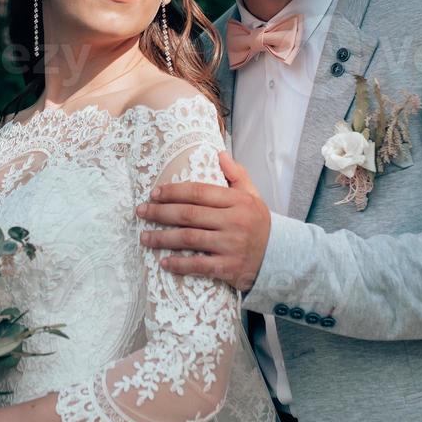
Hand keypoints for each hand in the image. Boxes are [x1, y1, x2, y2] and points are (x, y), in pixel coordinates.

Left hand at [135, 150, 269, 291]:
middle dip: (160, 213)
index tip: (154, 193)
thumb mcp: (252, 196)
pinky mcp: (228, 267)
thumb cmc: (259, 224)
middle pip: (189, 214)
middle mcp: (234, 221)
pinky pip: (199, 266)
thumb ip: (236, 174)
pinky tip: (164, 262)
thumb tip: (219, 153)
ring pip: (189, 239)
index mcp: (237, 201)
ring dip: (163, 238)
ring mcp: (231, 245)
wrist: (280, 257)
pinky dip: (180, 264)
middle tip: (140, 212)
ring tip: (145, 237)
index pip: (199, 192)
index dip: (174, 191)